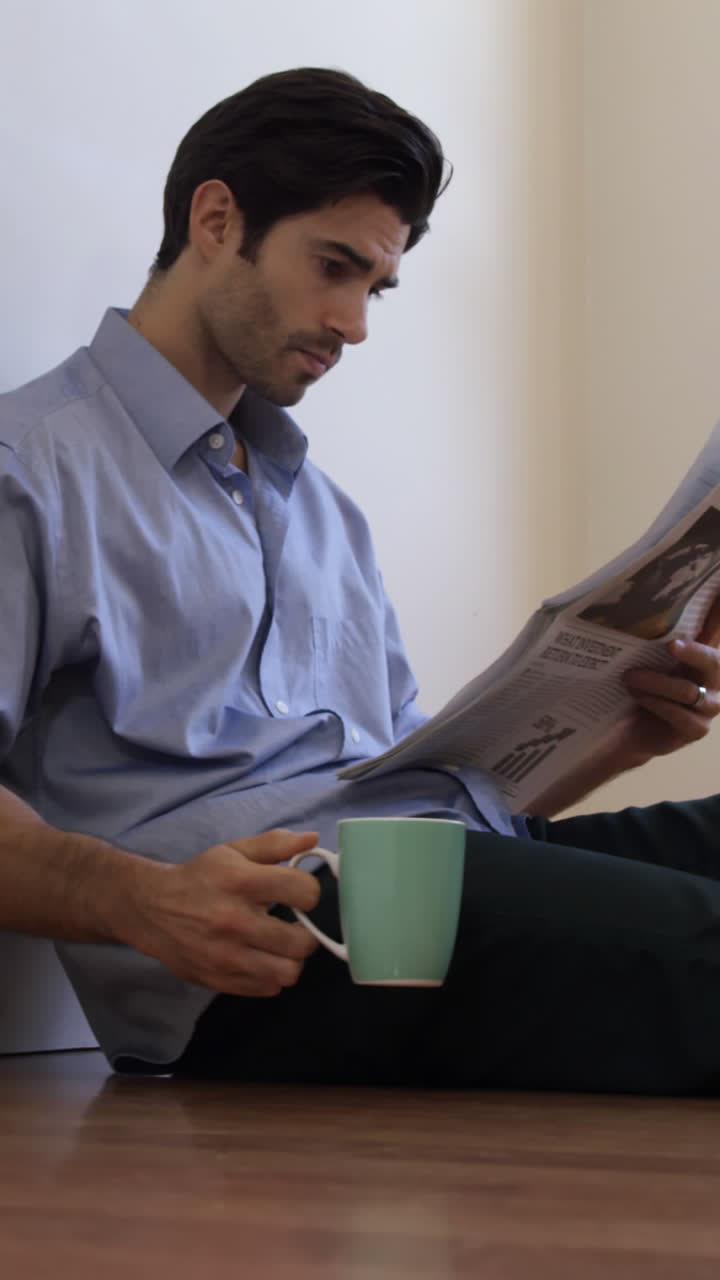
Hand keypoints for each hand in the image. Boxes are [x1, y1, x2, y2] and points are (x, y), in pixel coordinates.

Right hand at [125, 829, 321, 996]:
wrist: (151, 909)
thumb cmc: (200, 877)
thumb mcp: (233, 851)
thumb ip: (275, 844)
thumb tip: (313, 839)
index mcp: (241, 882)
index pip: (305, 892)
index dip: (309, 893)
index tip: (299, 895)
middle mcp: (235, 921)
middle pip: (302, 943)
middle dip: (306, 934)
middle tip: (294, 927)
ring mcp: (226, 956)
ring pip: (288, 973)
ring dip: (290, 959)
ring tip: (279, 946)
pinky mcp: (218, 980)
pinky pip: (267, 989)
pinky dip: (270, 976)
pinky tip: (260, 958)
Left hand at [617, 594, 719, 764]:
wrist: (630, 730)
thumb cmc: (641, 686)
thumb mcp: (647, 658)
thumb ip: (656, 634)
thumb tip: (644, 597)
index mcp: (704, 656)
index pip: (716, 630)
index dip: (718, 614)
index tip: (718, 586)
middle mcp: (714, 679)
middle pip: (714, 661)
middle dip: (693, 652)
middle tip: (670, 645)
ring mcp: (709, 706)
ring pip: (687, 691)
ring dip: (655, 682)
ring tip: (629, 676)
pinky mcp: (697, 729)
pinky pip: (678, 714)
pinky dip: (655, 703)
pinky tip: (637, 697)